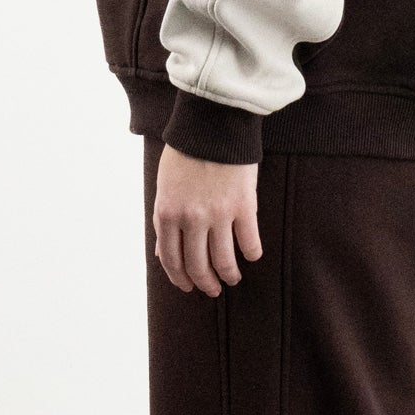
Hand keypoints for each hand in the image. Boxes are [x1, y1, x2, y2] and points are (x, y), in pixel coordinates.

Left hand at [152, 144, 261, 295]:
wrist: (213, 124)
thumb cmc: (186, 153)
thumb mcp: (164, 187)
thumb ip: (163, 221)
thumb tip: (162, 252)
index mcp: (167, 213)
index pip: (171, 259)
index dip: (179, 278)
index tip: (188, 287)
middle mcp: (191, 219)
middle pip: (197, 265)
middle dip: (205, 283)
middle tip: (212, 289)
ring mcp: (219, 214)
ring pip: (224, 260)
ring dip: (229, 275)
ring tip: (232, 278)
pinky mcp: (244, 206)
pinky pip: (249, 242)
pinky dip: (251, 253)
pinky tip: (252, 255)